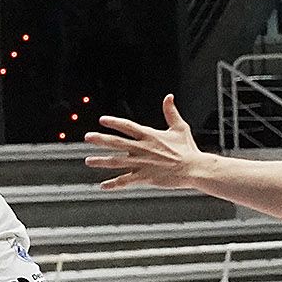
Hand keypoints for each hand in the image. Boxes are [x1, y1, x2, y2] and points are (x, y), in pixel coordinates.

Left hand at [85, 95, 205, 191]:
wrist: (194, 168)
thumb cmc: (188, 149)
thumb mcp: (179, 127)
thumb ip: (171, 112)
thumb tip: (169, 96)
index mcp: (149, 135)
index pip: (127, 126)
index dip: (114, 122)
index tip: (102, 120)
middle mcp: (142, 148)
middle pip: (116, 142)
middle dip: (100, 139)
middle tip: (87, 137)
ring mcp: (142, 163)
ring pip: (116, 162)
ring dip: (101, 161)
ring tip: (88, 160)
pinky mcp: (144, 177)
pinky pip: (125, 181)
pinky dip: (113, 184)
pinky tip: (103, 185)